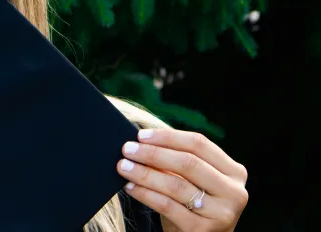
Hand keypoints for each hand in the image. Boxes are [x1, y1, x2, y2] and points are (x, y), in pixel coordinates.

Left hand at [116, 128, 247, 231]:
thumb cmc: (193, 203)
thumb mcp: (193, 180)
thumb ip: (177, 160)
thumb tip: (142, 141)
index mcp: (234, 171)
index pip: (199, 144)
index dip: (168, 137)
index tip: (141, 135)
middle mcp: (234, 191)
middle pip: (188, 163)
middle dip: (153, 153)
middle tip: (127, 149)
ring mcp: (221, 213)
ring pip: (176, 185)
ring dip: (145, 173)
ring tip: (123, 167)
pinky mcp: (203, 230)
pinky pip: (168, 206)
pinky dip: (145, 194)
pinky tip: (130, 187)